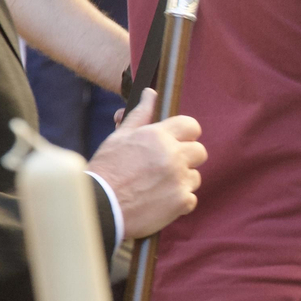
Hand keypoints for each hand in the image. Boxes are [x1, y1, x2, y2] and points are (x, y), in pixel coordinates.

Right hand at [86, 88, 206, 239]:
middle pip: (199, 151)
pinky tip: (157, 201)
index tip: (178, 141)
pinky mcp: (182, 202)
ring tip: (155, 186)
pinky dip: (178, 201)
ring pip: (195, 176)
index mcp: (158, 136)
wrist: (100, 207)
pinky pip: (191, 198)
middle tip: (164, 166)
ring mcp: (179, 180)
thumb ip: (140, 115)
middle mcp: (173, 156)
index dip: (186, 133)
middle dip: (186, 157)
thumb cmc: (107, 170)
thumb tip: (150, 93)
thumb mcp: (120, 138)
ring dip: (181, 180)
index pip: (191, 125)